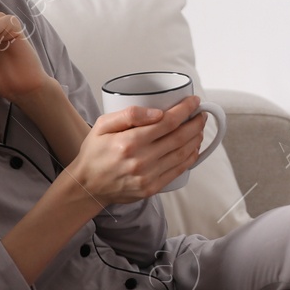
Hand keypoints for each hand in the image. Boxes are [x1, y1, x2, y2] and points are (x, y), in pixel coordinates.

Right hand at [65, 96, 206, 206]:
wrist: (87, 185)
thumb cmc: (95, 152)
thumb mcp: (102, 125)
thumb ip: (129, 115)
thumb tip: (158, 112)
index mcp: (129, 142)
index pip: (167, 122)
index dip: (185, 110)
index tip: (194, 101)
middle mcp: (141, 160)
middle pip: (180, 137)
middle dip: (196, 123)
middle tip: (201, 114)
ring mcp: (148, 176)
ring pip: (182, 154)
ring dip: (196, 139)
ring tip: (199, 129)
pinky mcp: (151, 188)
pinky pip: (178, 170)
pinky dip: (190, 158)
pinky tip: (193, 148)